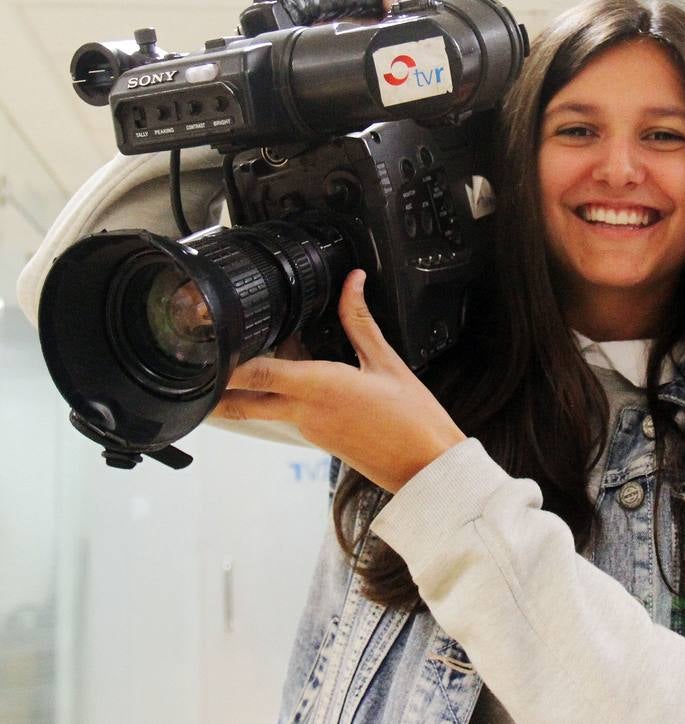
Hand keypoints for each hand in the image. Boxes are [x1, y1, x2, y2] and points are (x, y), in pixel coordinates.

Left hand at [211, 270, 465, 492]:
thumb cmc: (412, 418)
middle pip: (243, 405)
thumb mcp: (387, 361)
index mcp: (320, 387)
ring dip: (246, 390)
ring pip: (262, 407)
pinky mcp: (318, 438)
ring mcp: (309, 429)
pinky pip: (286, 413)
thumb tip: (352, 283)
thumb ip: (361, 320)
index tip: (208, 349)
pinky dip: (277, 395)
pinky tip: (289, 377)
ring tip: (237, 362)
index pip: (259, 373)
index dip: (227, 364)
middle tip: (193, 374)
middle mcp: (306, 412)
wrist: (425, 466)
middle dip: (214, 394)